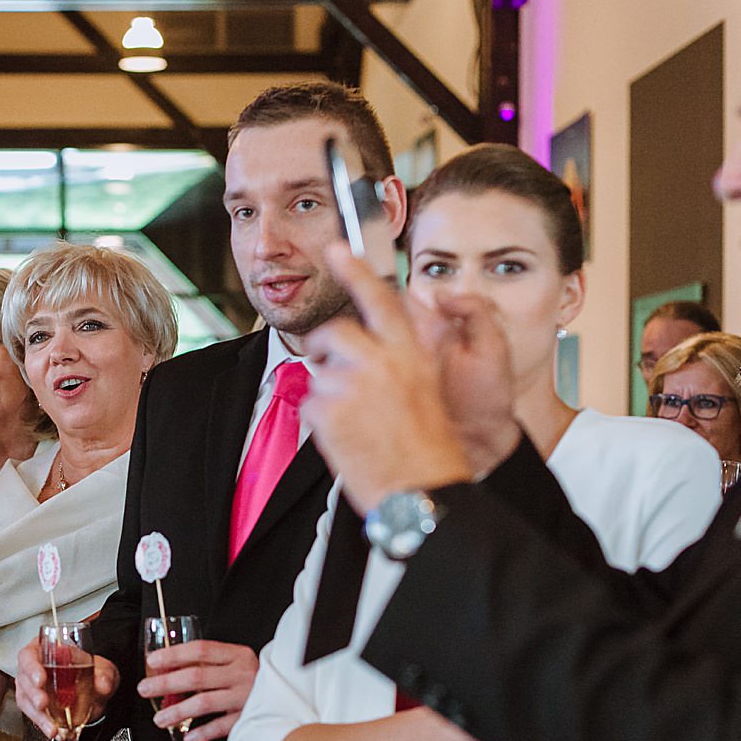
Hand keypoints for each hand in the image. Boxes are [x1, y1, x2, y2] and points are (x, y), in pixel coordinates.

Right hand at [15, 639, 119, 740]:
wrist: (95, 691)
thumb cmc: (92, 672)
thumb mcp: (103, 669)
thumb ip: (104, 675)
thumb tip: (103, 684)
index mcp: (45, 650)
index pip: (29, 655)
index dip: (31, 667)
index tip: (40, 679)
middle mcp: (35, 668)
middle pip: (24, 679)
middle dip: (33, 693)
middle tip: (42, 703)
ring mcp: (32, 688)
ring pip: (26, 700)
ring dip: (38, 715)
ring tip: (51, 726)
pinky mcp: (35, 706)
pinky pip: (34, 715)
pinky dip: (44, 725)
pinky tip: (54, 731)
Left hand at [138, 639, 257, 740]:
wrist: (289, 694)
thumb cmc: (254, 677)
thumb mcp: (235, 663)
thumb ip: (207, 665)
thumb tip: (167, 672)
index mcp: (237, 655)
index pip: (200, 650)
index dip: (174, 655)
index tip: (153, 661)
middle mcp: (242, 674)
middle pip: (197, 676)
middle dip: (166, 683)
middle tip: (146, 689)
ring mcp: (247, 697)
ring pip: (205, 703)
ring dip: (178, 711)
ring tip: (160, 719)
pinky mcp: (250, 718)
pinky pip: (222, 727)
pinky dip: (203, 732)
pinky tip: (187, 735)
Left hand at [302, 244, 513, 512]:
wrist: (423, 491)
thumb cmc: (430, 450)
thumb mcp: (429, 393)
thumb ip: (401, 364)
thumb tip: (373, 350)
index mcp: (411, 354)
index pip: (380, 299)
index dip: (357, 270)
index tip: (337, 249)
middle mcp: (382, 362)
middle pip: (335, 333)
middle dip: (325, 348)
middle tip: (330, 367)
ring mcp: (352, 385)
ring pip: (320, 374)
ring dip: (329, 396)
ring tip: (357, 425)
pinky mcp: (328, 410)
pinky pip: (310, 404)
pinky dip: (321, 422)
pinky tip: (347, 440)